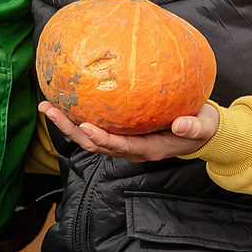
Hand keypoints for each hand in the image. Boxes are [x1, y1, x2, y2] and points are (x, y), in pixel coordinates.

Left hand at [38, 99, 218, 162]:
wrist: (201, 131)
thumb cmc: (201, 128)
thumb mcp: (202, 127)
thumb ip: (193, 127)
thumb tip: (180, 125)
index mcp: (148, 150)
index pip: (120, 146)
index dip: (101, 139)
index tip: (85, 126)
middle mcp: (131, 149)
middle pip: (95, 144)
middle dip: (71, 129)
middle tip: (51, 110)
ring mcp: (125, 141)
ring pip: (91, 137)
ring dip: (68, 124)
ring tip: (48, 105)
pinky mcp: (123, 132)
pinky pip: (97, 126)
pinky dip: (79, 116)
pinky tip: (67, 101)